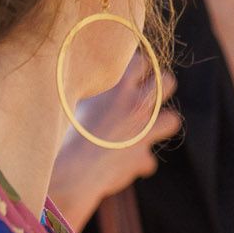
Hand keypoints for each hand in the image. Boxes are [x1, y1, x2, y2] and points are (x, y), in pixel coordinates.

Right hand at [50, 56, 177, 227]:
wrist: (67, 172)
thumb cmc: (61, 132)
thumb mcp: (72, 101)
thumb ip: (91, 91)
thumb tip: (89, 82)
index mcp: (118, 86)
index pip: (143, 60)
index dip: (139, 66)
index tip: (131, 73)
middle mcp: (136, 105)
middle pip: (168, 82)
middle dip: (160, 87)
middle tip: (144, 96)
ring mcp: (143, 132)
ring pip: (172, 120)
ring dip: (160, 125)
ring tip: (142, 129)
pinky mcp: (141, 159)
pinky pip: (148, 160)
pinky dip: (137, 164)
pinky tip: (121, 165)